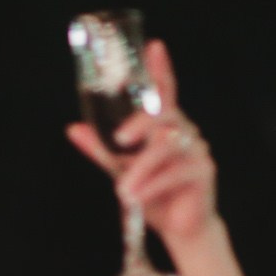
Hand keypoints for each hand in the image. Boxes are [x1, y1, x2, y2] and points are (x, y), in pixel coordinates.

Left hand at [65, 40, 218, 249]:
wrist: (178, 228)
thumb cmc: (152, 193)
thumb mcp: (120, 169)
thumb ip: (101, 148)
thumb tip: (73, 128)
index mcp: (165, 126)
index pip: (164, 92)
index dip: (160, 70)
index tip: (154, 47)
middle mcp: (184, 132)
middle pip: (163, 116)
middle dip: (141, 124)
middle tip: (121, 140)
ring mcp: (197, 149)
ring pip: (165, 148)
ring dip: (141, 169)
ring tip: (123, 190)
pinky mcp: (203, 171)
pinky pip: (175, 172)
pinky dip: (152, 185)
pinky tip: (137, 198)